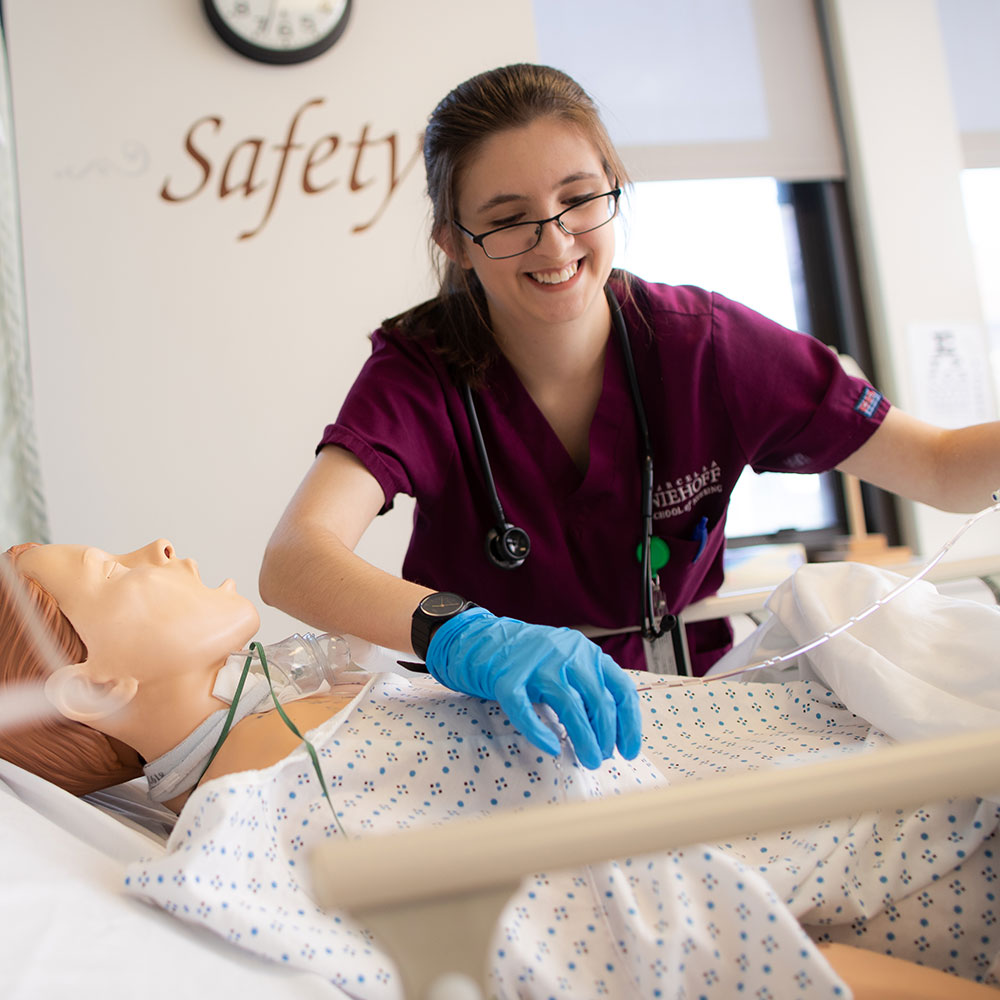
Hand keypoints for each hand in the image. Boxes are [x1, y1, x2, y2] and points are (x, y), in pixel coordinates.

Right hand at [425, 607, 640, 768]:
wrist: (482, 639)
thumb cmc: (530, 659)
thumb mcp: (567, 663)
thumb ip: (588, 686)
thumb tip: (611, 733)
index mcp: (586, 651)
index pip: (620, 689)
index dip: (628, 724)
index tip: (628, 751)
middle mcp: (566, 653)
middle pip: (597, 701)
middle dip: (604, 737)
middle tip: (600, 760)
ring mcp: (536, 663)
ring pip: (569, 706)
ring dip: (583, 739)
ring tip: (586, 760)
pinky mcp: (506, 677)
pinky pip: (525, 710)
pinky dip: (539, 732)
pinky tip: (550, 747)